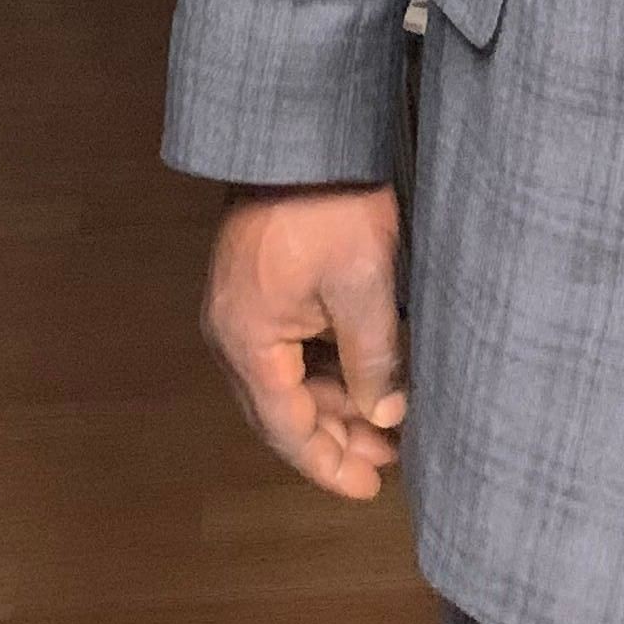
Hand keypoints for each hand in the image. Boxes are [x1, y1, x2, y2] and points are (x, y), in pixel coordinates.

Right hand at [205, 185, 408, 499]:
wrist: (300, 134)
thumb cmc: (332, 208)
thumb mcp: (363, 287)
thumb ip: (373, 359)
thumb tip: (386, 416)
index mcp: (249, 341)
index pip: (287, 427)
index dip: (328, 464)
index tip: (370, 489)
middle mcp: (233, 334)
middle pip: (282, 410)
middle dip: (335, 439)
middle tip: (389, 462)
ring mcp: (243, 309)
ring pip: (287, 380)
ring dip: (334, 404)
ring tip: (388, 425)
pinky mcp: (260, 287)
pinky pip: (290, 348)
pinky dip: (327, 370)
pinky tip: (367, 378)